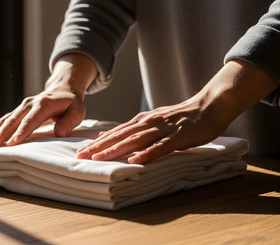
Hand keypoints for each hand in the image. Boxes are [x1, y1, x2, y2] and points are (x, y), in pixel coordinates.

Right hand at [0, 88, 84, 146]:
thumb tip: (60, 133)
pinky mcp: (18, 111)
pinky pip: (3, 120)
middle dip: (1, 134)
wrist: (63, 89)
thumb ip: (69, 122)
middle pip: (13, 120)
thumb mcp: (77, 111)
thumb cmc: (71, 103)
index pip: (31, 120)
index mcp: (44, 104)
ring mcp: (22, 106)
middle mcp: (29, 104)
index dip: (21, 132)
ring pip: (4, 120)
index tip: (12, 143)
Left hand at [77, 60, 277, 163]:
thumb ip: (131, 129)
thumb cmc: (179, 117)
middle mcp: (148, 123)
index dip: (97, 143)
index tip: (80, 153)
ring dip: (116, 150)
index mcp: (141, 121)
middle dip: (100, 147)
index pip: (115, 133)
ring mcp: (163, 129)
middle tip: (81, 157)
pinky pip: (161, 147)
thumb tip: (107, 137)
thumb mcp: (152, 120)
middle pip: (120, 136)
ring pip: (136, 141)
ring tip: (100, 158)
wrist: (209, 105)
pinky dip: (147, 154)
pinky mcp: (179, 136)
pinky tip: (135, 160)